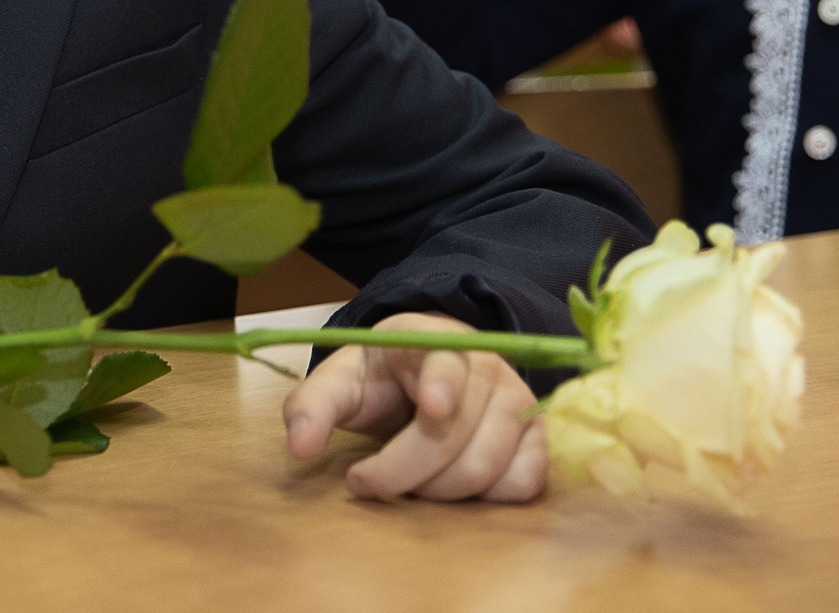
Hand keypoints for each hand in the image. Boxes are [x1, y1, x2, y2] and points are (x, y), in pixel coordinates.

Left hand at [283, 312, 548, 502]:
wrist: (426, 372)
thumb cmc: (382, 378)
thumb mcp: (340, 381)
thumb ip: (313, 406)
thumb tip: (299, 448)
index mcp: (431, 342)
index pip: (445, 364)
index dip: (442, 386)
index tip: (432, 408)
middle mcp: (485, 366)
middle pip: (454, 436)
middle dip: (402, 473)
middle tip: (366, 480)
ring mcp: (518, 400)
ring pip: (488, 466)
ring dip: (440, 491)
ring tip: (409, 482)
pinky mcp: (538, 436)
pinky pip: (526, 481)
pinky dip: (490, 497)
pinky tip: (457, 487)